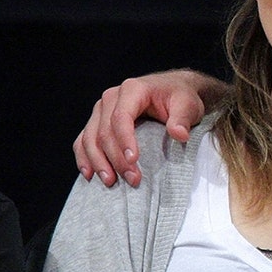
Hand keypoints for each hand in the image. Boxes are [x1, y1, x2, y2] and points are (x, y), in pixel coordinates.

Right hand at [72, 70, 223, 186]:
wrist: (172, 89)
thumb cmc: (179, 96)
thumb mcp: (187, 104)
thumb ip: (183, 118)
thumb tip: (179, 134)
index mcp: (132, 89)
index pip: (121, 117)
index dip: (124, 141)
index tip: (134, 161)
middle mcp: (111, 97)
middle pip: (105, 131)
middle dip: (116, 158)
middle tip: (132, 179)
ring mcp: (101, 109)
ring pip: (90, 138)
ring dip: (98, 162)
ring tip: (110, 182)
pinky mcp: (97, 121)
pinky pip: (83, 140)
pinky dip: (84, 157)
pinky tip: (90, 174)